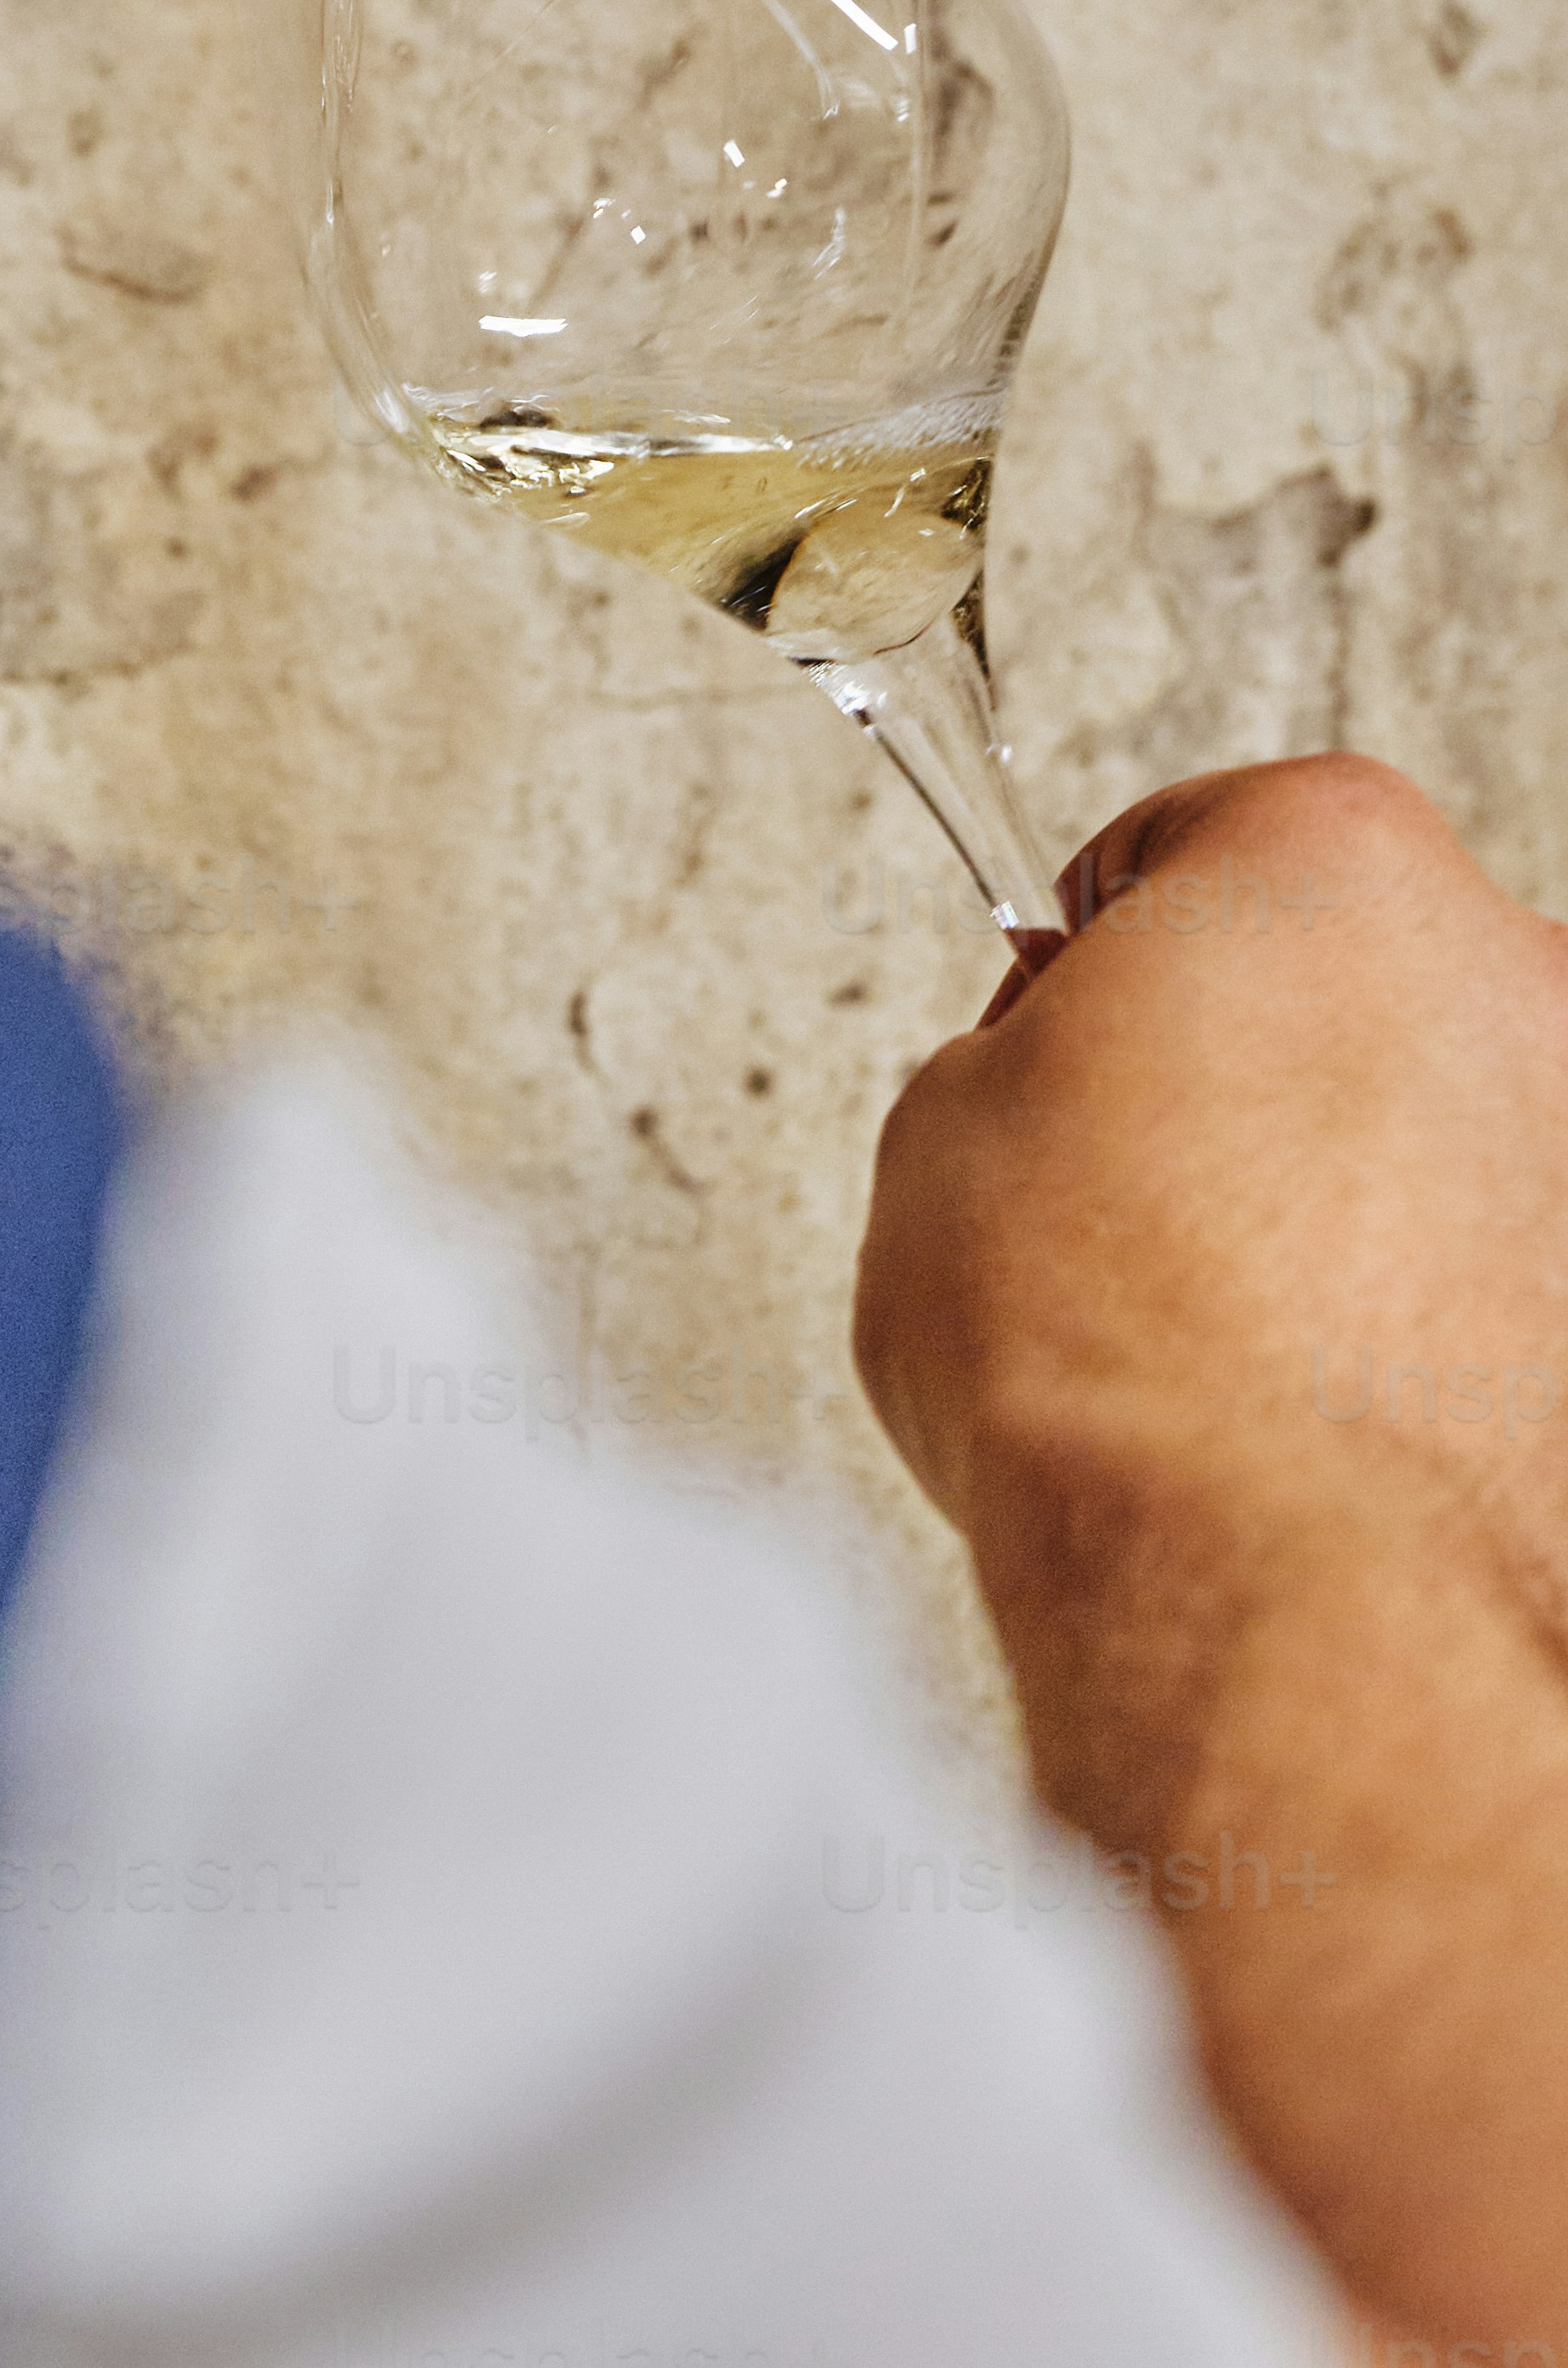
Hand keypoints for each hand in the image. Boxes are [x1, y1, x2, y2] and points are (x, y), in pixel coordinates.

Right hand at [861, 754, 1567, 1666]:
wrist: (1274, 1604)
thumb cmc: (1114, 1350)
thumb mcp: (944, 1125)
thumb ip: (1033, 1058)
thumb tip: (1068, 1098)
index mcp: (1337, 854)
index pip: (1187, 850)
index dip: (1096, 967)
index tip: (1062, 1061)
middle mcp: (1519, 975)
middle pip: (1352, 987)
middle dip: (1257, 1077)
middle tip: (1144, 1206)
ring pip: (1449, 1147)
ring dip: (1365, 1210)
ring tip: (1249, 1347)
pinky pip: (1511, 1298)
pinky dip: (1444, 1339)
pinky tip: (1345, 1428)